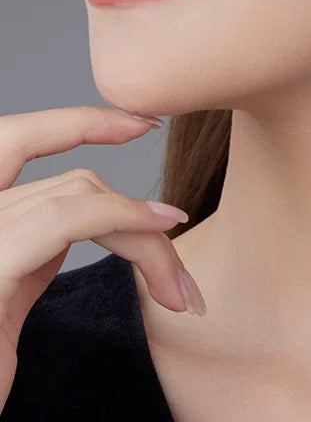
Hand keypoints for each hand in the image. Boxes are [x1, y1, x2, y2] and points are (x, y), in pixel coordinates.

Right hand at [0, 105, 200, 414]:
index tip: (140, 123)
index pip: (18, 142)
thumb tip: (80, 223)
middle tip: (182, 278)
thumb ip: (28, 253)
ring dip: (148, 239)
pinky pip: (65, 217)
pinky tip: (161, 230)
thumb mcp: (3, 299)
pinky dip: (123, 218)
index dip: (80, 123)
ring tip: (180, 291)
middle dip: (141, 219)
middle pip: (74, 182)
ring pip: (82, 195)